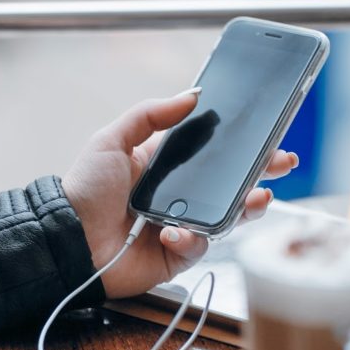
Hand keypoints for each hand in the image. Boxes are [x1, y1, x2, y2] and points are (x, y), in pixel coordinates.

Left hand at [62, 91, 298, 299]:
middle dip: (262, 175)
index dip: (243, 147)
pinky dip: (191, 239)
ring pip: (227, 218)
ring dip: (245, 207)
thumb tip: (192, 93)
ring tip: (256, 198)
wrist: (67, 239)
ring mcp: (181, 227)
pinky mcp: (176, 256)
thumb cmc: (84, 190)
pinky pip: (199, 247)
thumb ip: (150, 115)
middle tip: (282, 165)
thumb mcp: (112, 140)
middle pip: (232, 185)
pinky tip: (174, 234)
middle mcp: (179, 197)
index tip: (270, 136)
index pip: (214, 154)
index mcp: (166, 167)